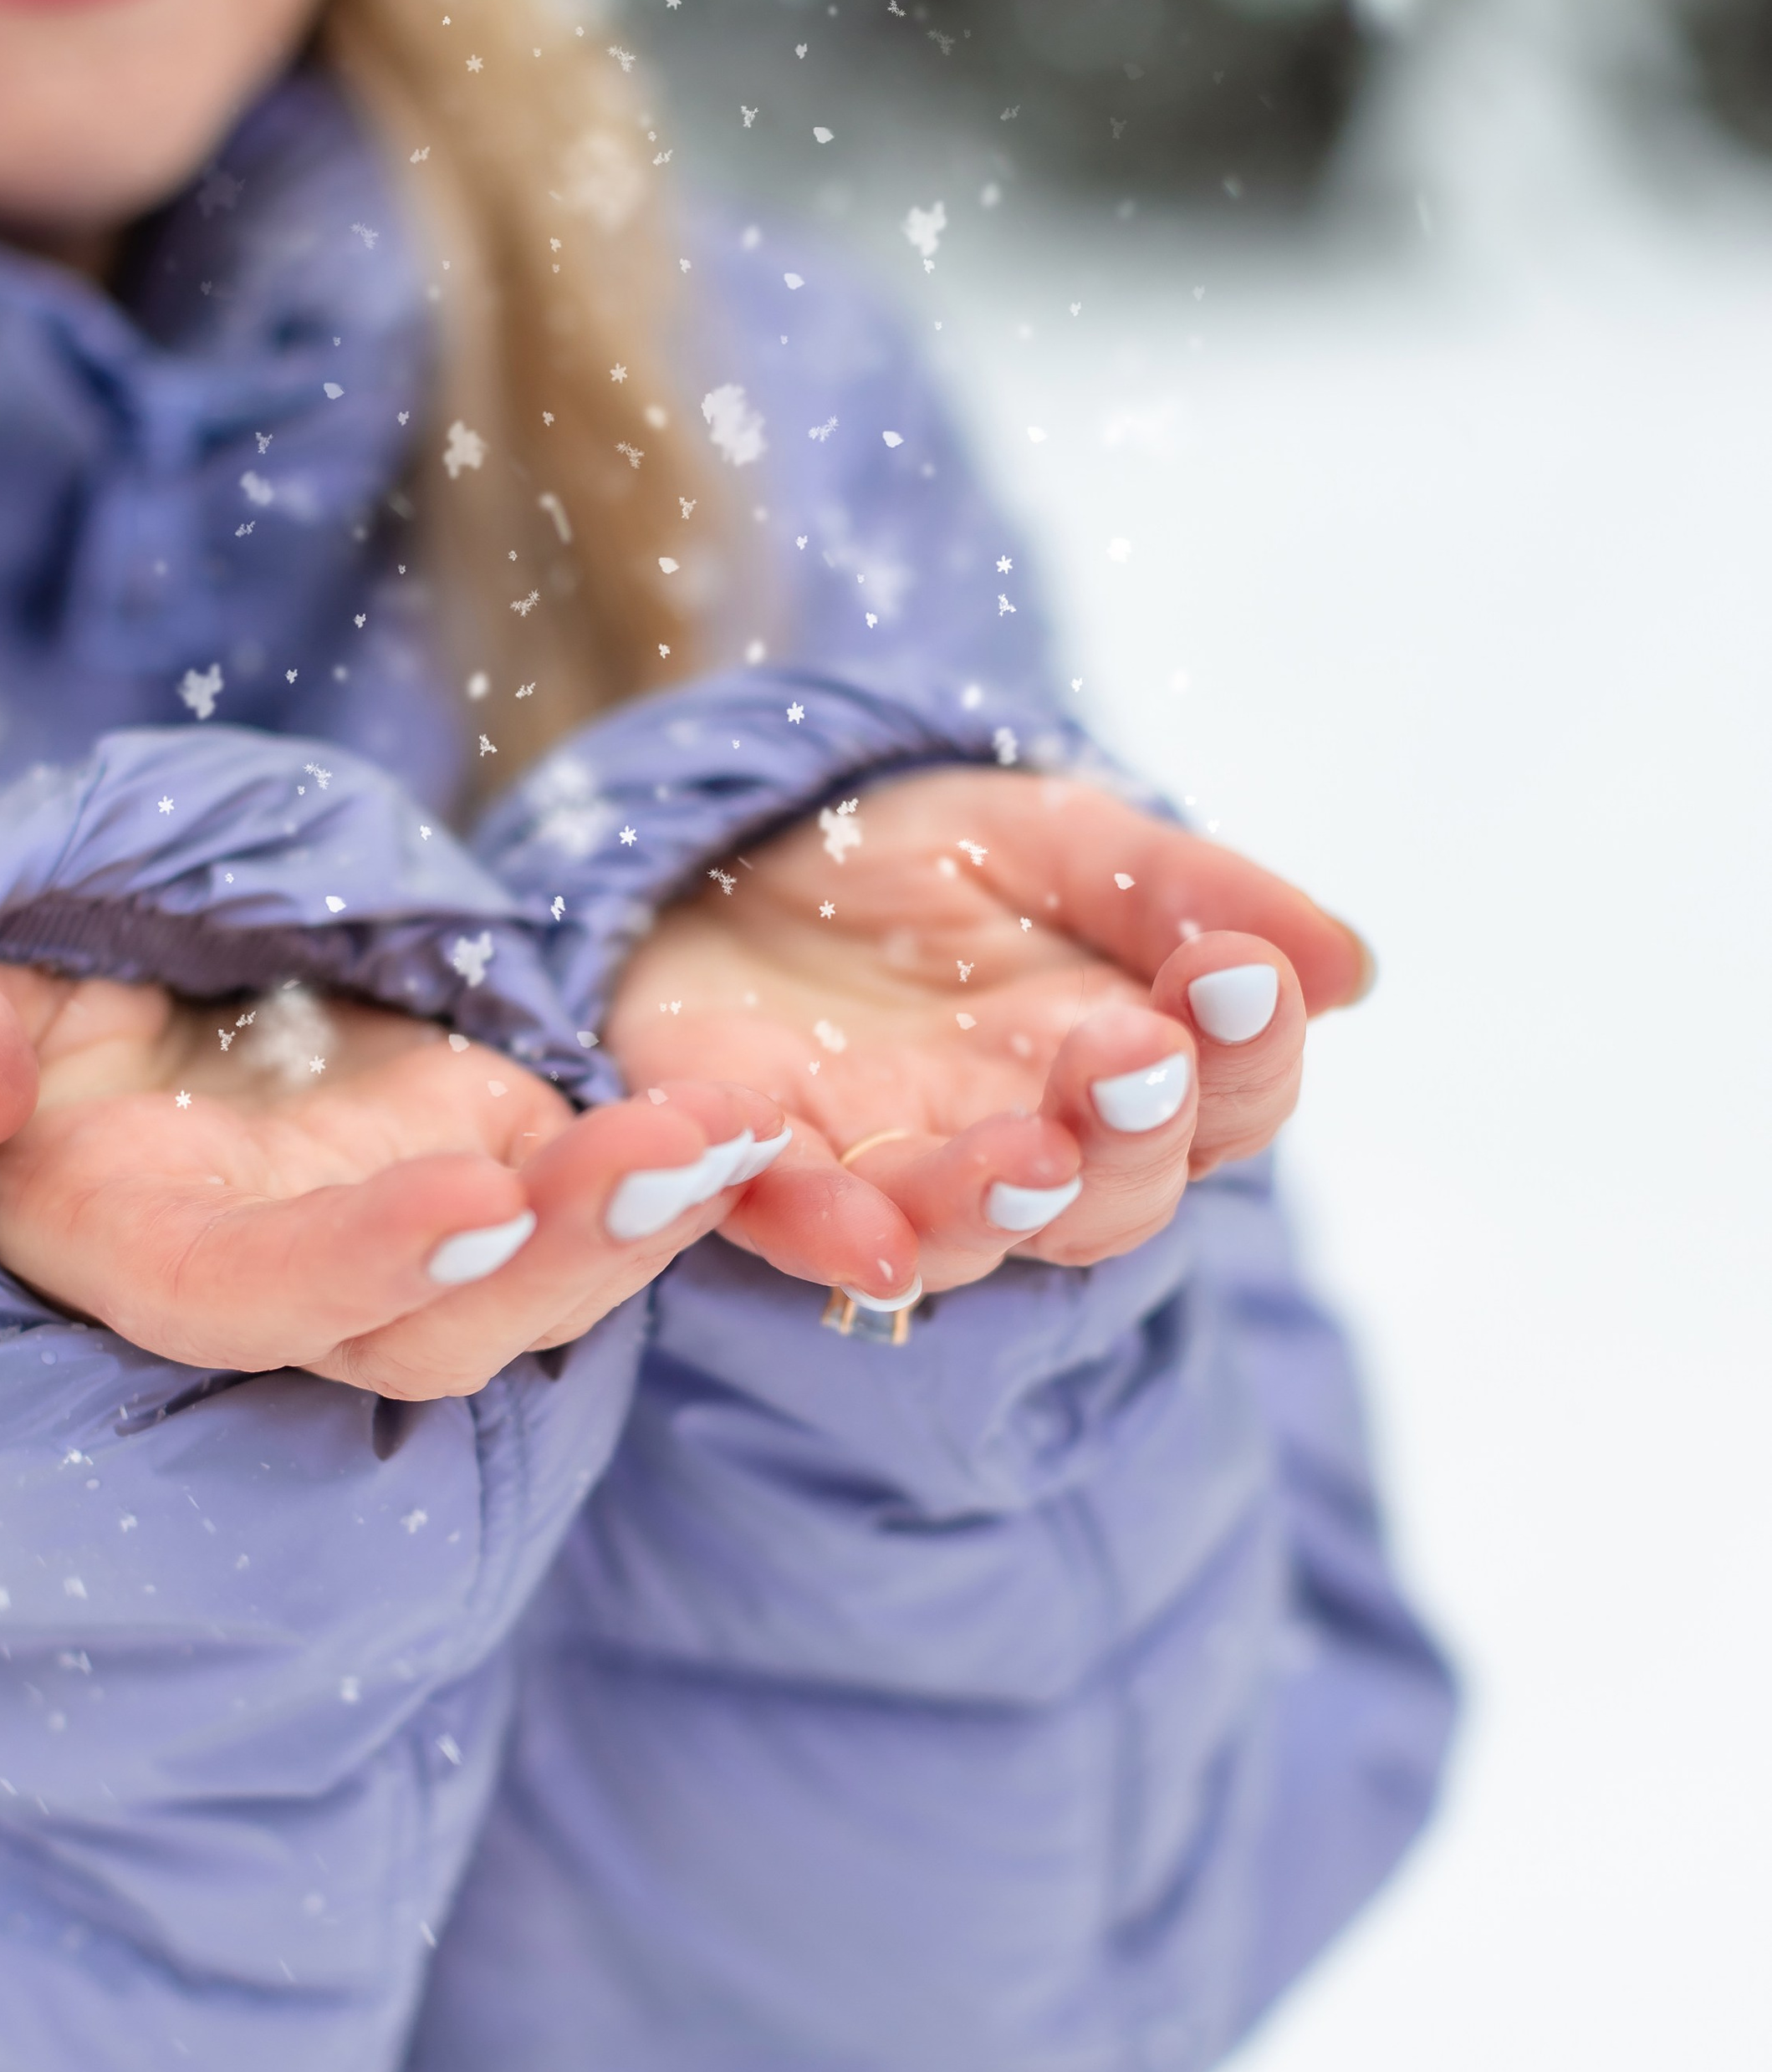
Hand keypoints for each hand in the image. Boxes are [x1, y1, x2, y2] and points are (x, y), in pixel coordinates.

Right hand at [0, 960, 786, 1399]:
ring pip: (533, 1290)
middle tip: (675, 1153)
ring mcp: (401, 1239)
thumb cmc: (27, 1001)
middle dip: (560, 1256)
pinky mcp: (487, 1179)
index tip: (477, 1199)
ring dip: (641, 1222)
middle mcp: (291, 1277)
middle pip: (432, 1330)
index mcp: (146, 1242)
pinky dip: (674, 1177)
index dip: (353, 1263)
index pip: (246, 1295)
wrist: (124, 1008)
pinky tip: (753, 1121)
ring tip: (737, 1129)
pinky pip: (592, 1209)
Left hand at [606, 768, 1371, 1299]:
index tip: (1243, 980)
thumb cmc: (915, 861)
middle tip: (1128, 1053)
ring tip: (1023, 1154)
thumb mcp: (1056, 836)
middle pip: (1110, 1196)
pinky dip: (810, 1226)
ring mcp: (885, 1175)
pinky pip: (779, 1220)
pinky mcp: (749, 1172)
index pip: (1226, 1100)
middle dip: (1128, 1132)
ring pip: (958, 1234)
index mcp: (1119, 1070)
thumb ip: (1180, 891)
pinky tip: (836, 1217)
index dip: (1248, 1054)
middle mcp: (1021, 1150)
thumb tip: (1346, 965)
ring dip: (990, 1203)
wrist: (726, 853)